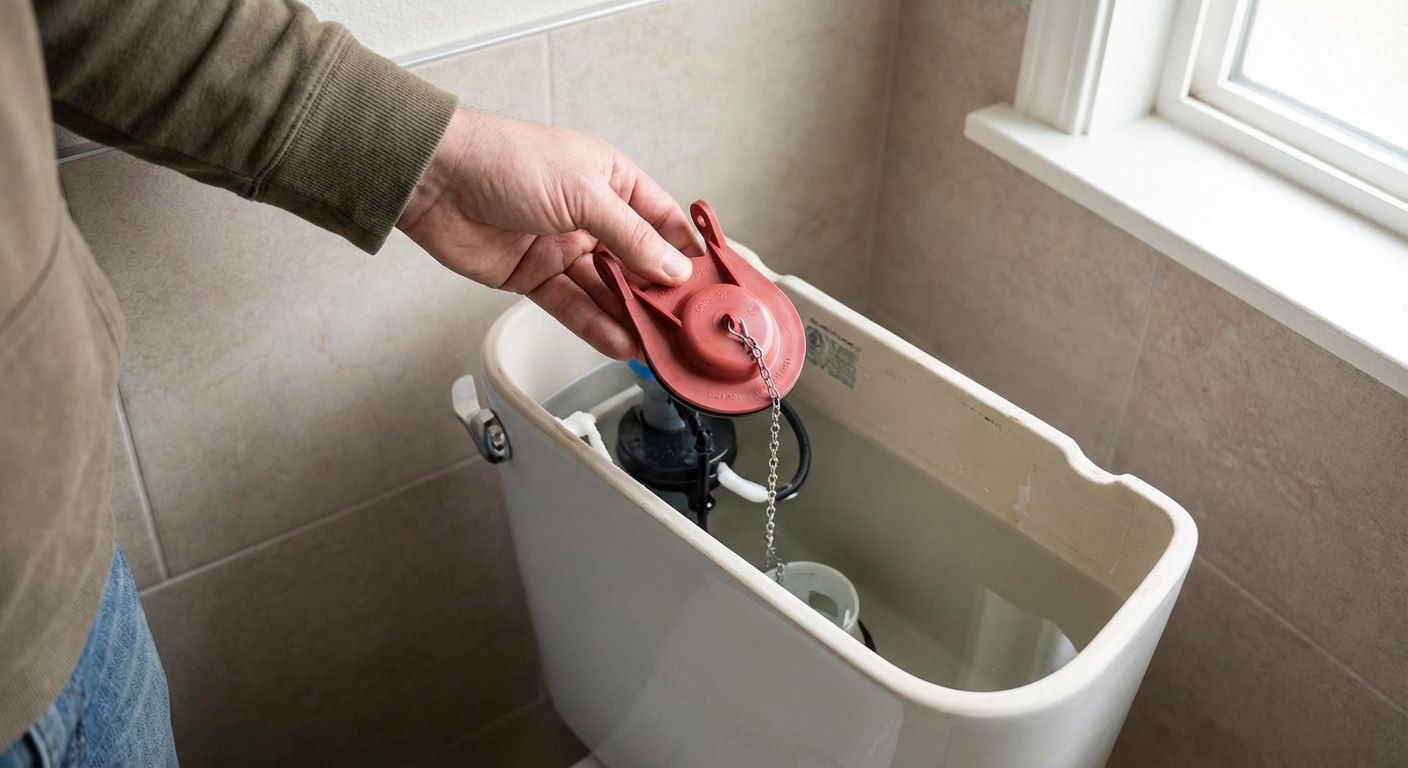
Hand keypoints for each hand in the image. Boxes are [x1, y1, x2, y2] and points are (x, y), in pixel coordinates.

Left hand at [396, 108, 701, 358]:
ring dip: (629, 316)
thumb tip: (673, 268)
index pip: (661, 221)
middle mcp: (590, 214)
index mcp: (610, 180)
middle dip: (659, 293)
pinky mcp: (533, 276)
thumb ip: (630, 236)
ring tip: (656, 344)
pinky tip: (619, 343)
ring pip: (606, 290)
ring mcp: (561, 247)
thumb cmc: (504, 160)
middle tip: (684, 324)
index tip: (708, 284)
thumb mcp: (583, 193)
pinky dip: (595, 325)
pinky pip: (572, 305)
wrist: (436, 179)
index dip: (685, 252)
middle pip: (636, 262)